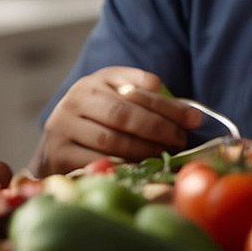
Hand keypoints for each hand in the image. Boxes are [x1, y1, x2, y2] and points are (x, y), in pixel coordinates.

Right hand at [32, 67, 200, 175]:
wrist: (58, 146)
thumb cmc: (100, 122)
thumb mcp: (118, 101)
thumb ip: (148, 101)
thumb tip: (190, 116)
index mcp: (97, 80)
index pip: (137, 88)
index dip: (168, 104)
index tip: (193, 119)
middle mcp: (77, 98)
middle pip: (123, 113)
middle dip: (158, 128)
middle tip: (180, 140)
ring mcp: (64, 127)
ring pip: (111, 139)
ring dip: (144, 150)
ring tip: (165, 155)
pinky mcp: (59, 154)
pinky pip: (97, 162)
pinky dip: (123, 167)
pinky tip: (141, 170)